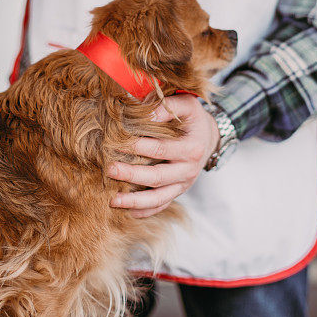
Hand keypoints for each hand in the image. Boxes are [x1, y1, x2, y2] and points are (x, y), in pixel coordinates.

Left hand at [108, 95, 219, 217]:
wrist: (207, 137)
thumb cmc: (192, 119)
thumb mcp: (187, 105)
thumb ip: (168, 107)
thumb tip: (146, 113)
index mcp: (192, 148)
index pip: (161, 149)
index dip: (138, 147)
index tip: (116, 142)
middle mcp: (189, 170)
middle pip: (157, 177)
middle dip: (132, 175)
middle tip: (109, 169)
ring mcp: (184, 184)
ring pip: (159, 198)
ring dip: (135, 201)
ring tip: (113, 200)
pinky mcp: (178, 192)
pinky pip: (162, 205)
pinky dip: (145, 211)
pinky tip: (128, 211)